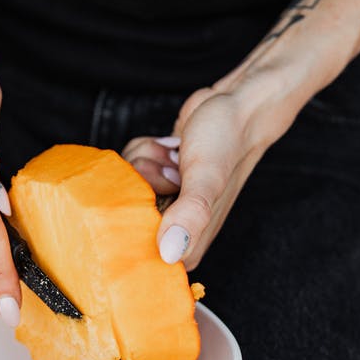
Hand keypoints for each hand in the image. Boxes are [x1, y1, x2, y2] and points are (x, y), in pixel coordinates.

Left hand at [122, 73, 297, 269]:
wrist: (235, 106)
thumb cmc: (227, 142)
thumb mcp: (207, 179)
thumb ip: (190, 215)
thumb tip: (169, 254)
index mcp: (188, 245)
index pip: (138, 253)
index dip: (138, 221)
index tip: (158, 196)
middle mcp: (174, 229)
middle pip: (124, 218)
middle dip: (142, 183)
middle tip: (172, 169)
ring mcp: (164, 203)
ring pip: (125, 188)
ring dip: (146, 161)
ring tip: (175, 155)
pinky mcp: (157, 178)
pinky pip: (129, 168)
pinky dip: (145, 151)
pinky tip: (169, 147)